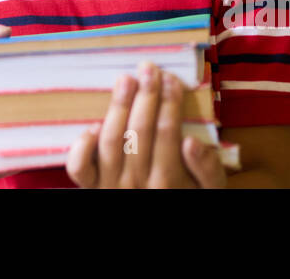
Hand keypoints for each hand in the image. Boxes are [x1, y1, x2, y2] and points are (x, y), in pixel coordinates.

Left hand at [66, 61, 228, 188]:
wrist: (153, 221)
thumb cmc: (183, 196)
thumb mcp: (208, 190)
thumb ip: (207, 170)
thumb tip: (192, 142)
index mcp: (168, 181)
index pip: (167, 133)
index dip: (169, 103)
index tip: (171, 79)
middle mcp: (137, 183)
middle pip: (140, 132)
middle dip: (146, 97)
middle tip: (148, 69)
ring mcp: (111, 185)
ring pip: (112, 142)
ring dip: (119, 107)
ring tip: (126, 80)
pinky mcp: (92, 188)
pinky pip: (80, 167)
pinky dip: (83, 145)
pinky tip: (94, 123)